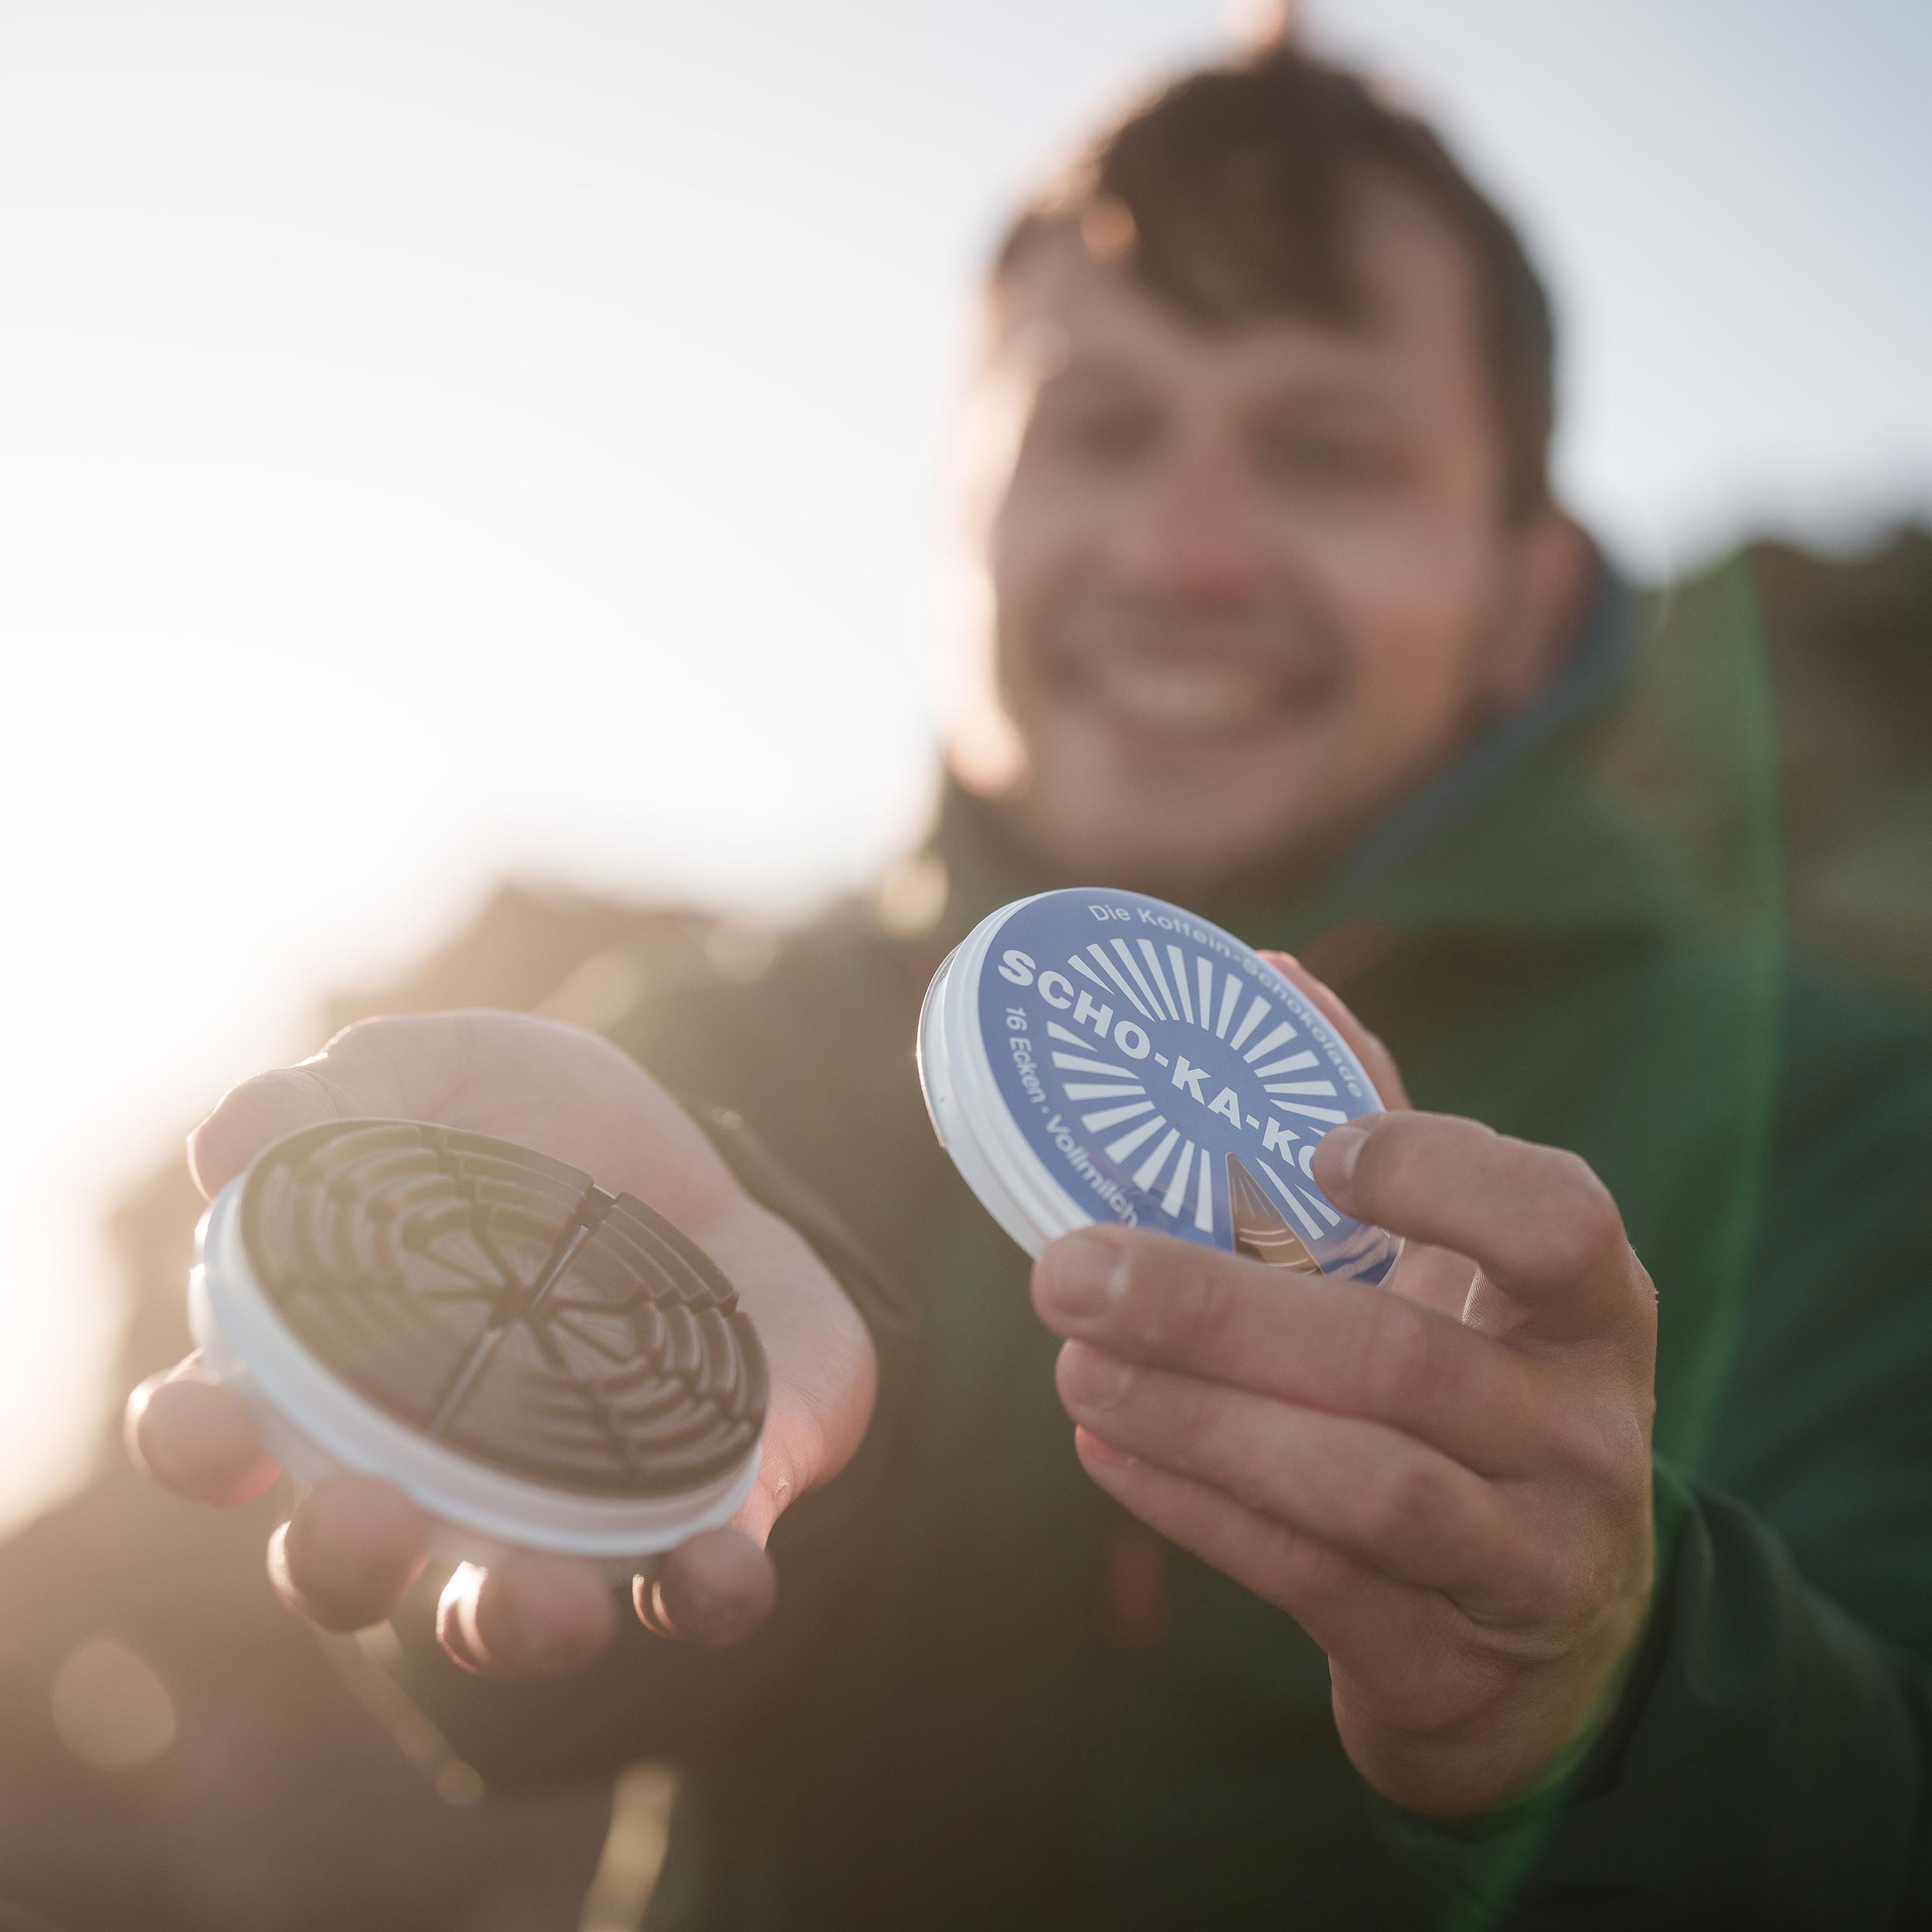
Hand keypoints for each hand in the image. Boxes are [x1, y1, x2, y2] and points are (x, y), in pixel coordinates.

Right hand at [125, 1010, 876, 1675]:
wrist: (705, 1164)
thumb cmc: (537, 1125)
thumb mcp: (441, 1073)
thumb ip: (338, 1095)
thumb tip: (230, 1139)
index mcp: (335, 1375)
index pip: (228, 1435)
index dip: (197, 1441)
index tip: (204, 1419)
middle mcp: (431, 1476)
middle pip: (351, 1565)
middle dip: (342, 1561)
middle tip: (363, 1515)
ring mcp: (565, 1512)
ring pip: (516, 1615)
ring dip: (523, 1622)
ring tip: (547, 1597)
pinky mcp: (697, 1516)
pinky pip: (698, 1587)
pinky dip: (708, 1591)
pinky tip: (720, 1570)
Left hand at [1031, 956, 1656, 1816]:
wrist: (1552, 1647)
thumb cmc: (1482, 1399)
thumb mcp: (1471, 1282)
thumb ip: (1391, 1140)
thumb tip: (1278, 976)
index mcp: (1591, 1309)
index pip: (1554, 1224)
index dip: (1436, 1178)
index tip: (1312, 1148)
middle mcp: (1579, 1429)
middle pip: (1399, 1362)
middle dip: (1218, 1312)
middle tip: (1069, 1268)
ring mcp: (1528, 1555)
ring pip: (1359, 1485)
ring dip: (1196, 1418)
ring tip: (1073, 1365)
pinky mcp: (1451, 1659)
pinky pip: (1311, 1579)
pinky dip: (1195, 1509)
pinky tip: (1104, 1447)